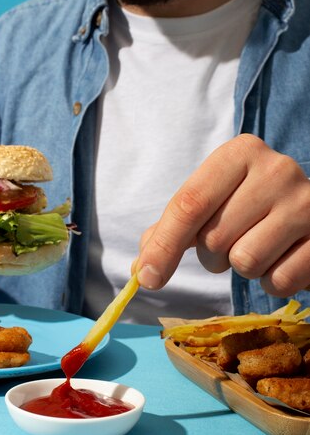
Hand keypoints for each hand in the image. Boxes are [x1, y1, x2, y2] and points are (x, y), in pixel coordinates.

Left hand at [135, 134, 309, 296]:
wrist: (308, 209)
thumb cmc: (250, 205)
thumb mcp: (212, 202)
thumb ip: (172, 229)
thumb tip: (141, 270)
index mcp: (240, 152)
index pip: (189, 204)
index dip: (163, 246)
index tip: (146, 278)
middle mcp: (276, 169)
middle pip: (213, 238)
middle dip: (212, 254)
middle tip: (232, 241)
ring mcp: (306, 203)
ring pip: (245, 261)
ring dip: (242, 268)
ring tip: (259, 246)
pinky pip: (279, 280)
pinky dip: (272, 281)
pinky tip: (282, 259)